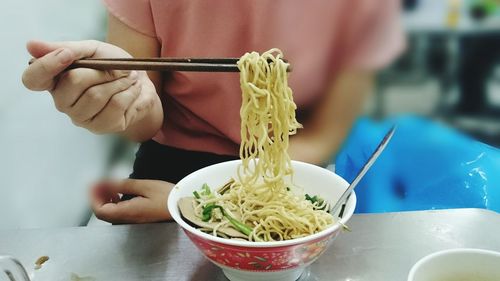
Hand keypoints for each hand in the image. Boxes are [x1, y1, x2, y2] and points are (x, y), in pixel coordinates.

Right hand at [22, 40, 160, 134]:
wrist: (140, 84)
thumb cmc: (112, 66)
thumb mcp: (92, 50)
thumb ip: (66, 48)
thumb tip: (31, 46)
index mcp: (54, 80)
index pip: (33, 79)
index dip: (47, 66)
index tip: (67, 54)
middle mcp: (62, 102)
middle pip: (72, 82)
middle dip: (101, 70)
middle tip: (118, 68)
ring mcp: (80, 117)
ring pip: (96, 95)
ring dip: (118, 81)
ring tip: (129, 77)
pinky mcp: (101, 127)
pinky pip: (115, 106)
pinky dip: (128, 92)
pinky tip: (132, 89)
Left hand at [90, 179, 173, 223]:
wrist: (183, 207)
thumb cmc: (166, 195)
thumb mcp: (144, 186)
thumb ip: (122, 185)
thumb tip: (103, 183)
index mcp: (127, 212)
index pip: (100, 210)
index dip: (93, 198)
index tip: (92, 183)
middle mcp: (128, 219)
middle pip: (103, 213)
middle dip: (97, 197)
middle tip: (97, 182)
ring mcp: (133, 219)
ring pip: (110, 213)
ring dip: (105, 199)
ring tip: (106, 184)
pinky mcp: (138, 217)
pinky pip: (119, 212)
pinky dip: (113, 202)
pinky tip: (118, 193)